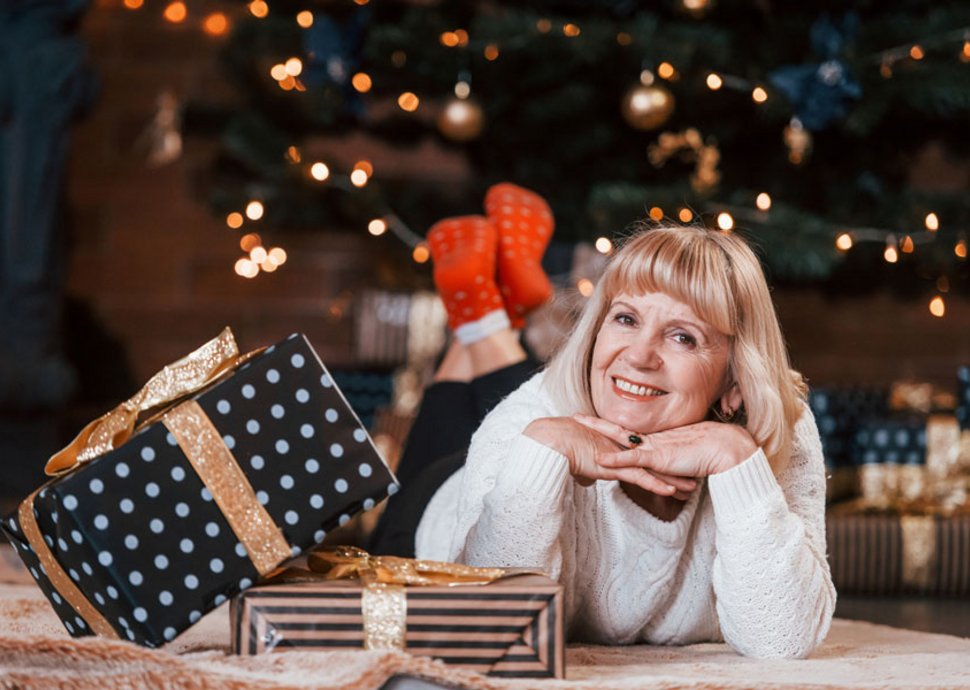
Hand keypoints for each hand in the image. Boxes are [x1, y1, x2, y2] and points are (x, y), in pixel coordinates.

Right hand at [523, 416, 696, 498]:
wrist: (551, 440)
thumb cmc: (558, 447)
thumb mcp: (575, 462)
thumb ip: (584, 470)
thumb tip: (585, 480)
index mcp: (613, 446)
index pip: (641, 456)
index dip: (658, 463)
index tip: (673, 469)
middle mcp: (620, 449)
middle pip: (653, 461)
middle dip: (673, 469)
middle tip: (692, 475)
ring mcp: (618, 456)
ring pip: (651, 470)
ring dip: (672, 480)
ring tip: (691, 487)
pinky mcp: (613, 465)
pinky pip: (639, 477)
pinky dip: (655, 484)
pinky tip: (670, 491)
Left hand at [574, 415, 756, 477]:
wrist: (726, 450)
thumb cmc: (711, 454)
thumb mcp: (685, 460)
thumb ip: (673, 465)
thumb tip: (668, 476)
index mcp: (657, 440)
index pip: (628, 432)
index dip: (611, 426)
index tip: (594, 420)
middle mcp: (653, 441)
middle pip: (618, 430)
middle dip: (596, 423)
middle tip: (576, 415)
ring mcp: (655, 447)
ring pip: (620, 439)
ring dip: (599, 433)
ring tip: (579, 426)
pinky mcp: (660, 458)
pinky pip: (634, 459)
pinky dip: (617, 459)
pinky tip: (601, 459)